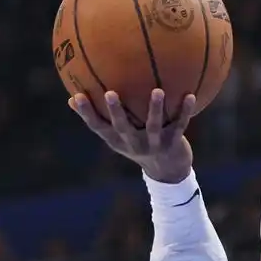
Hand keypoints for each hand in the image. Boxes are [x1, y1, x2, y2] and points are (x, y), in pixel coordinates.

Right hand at [68, 89, 196, 182]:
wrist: (167, 170)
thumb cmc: (137, 144)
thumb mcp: (116, 135)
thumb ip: (98, 117)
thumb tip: (70, 97)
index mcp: (117, 140)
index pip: (97, 127)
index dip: (87, 113)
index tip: (78, 95)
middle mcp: (133, 143)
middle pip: (123, 127)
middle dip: (116, 111)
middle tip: (111, 93)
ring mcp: (154, 144)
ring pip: (153, 126)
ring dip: (155, 109)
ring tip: (157, 91)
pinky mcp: (173, 143)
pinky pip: (180, 124)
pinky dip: (185, 111)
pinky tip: (190, 95)